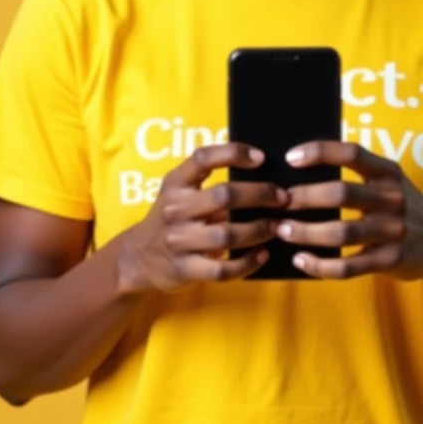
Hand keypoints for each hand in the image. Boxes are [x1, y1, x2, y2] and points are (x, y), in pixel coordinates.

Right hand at [118, 143, 286, 292]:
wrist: (139, 258)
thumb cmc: (171, 218)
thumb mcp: (179, 192)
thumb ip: (208, 183)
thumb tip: (262, 176)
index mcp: (175, 184)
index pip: (202, 158)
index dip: (233, 153)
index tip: (261, 158)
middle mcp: (175, 209)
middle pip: (224, 196)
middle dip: (260, 195)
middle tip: (283, 198)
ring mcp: (179, 241)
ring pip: (227, 234)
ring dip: (259, 229)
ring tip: (278, 226)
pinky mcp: (185, 269)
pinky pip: (223, 269)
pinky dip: (248, 262)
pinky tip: (263, 254)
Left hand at [277, 141, 422, 279]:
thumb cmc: (399, 206)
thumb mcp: (389, 181)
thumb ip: (357, 174)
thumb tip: (300, 169)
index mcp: (388, 172)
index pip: (352, 153)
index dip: (320, 152)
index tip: (291, 158)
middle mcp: (392, 198)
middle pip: (342, 193)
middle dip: (305, 197)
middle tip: (279, 202)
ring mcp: (393, 231)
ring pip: (342, 232)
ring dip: (307, 232)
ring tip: (282, 231)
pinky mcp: (391, 260)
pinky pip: (349, 266)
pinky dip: (320, 265)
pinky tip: (300, 260)